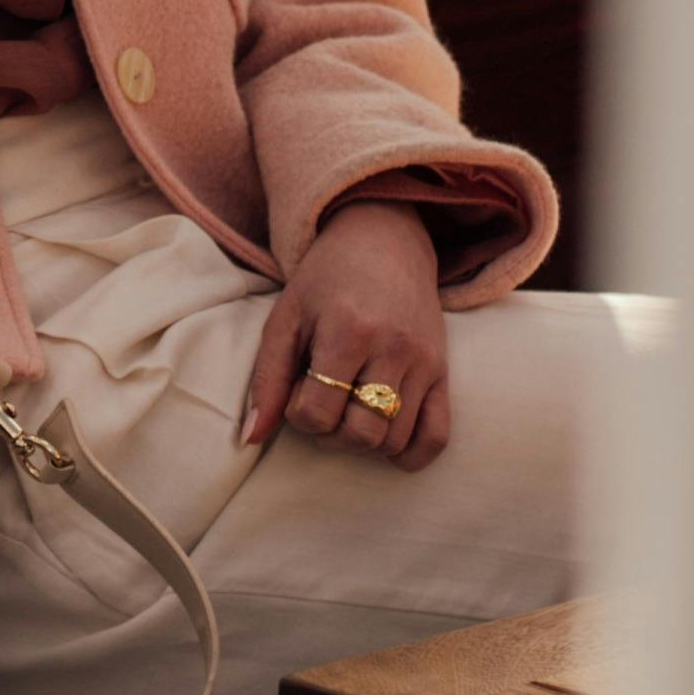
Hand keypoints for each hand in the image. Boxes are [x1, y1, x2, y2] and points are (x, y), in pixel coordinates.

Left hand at [238, 201, 451, 470]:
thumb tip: (250, 438)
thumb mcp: (286, 318)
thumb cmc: (325, 280)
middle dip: (330, 435)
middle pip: (360, 434)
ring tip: (347, 412)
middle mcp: (392, 349)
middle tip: (321, 406)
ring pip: (394, 441)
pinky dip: (410, 453)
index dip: (297, 415)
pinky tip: (385, 440)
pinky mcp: (443, 372)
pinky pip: (437, 436)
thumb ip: (266, 378)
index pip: (317, 412)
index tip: (296, 392)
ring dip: (363, 442)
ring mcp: (424, 362)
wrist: (384, 241)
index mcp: (346, 331)